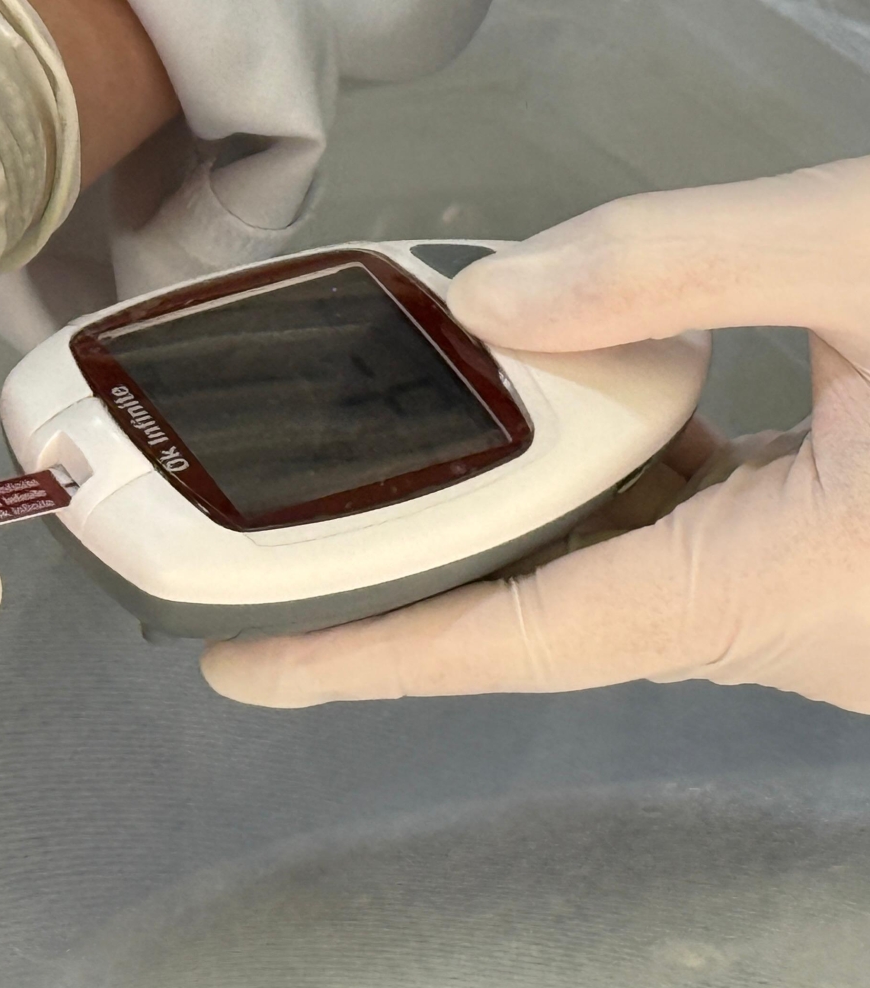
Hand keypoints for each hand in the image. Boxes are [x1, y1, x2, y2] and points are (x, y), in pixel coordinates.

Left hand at [202, 156, 869, 712]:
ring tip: (393, 456)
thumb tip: (492, 302)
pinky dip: (597, 484)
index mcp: (766, 589)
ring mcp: (798, 606)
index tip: (239, 662)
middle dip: (406, 565)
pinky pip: (669, 541)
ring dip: (503, 514)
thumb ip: (678, 262)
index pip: (512, 643)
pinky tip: (563, 413)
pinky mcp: (821, 565)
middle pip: (535, 608)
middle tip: (277, 531)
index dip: (362, 655)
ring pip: (600, 572)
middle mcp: (772, 627)